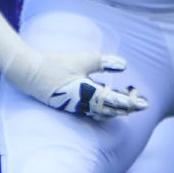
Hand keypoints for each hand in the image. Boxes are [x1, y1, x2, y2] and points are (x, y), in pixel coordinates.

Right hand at [0, 14, 147, 119]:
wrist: (29, 72)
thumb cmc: (57, 64)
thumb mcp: (84, 59)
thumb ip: (105, 62)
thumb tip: (124, 66)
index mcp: (86, 93)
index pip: (114, 101)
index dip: (130, 103)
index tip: (144, 103)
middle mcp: (81, 105)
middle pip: (110, 110)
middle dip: (127, 108)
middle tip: (141, 104)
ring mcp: (74, 108)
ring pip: (102, 113)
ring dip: (116, 110)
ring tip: (130, 105)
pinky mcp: (69, 107)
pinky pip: (92, 112)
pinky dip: (104, 110)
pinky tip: (110, 105)